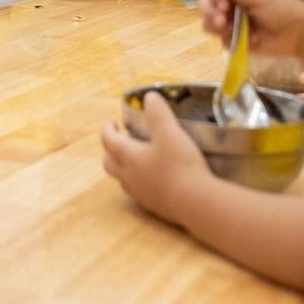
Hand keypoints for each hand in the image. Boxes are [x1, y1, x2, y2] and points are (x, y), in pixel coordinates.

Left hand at [100, 92, 210, 224]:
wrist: (195, 203)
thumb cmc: (180, 165)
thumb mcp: (170, 132)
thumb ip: (158, 114)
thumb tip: (149, 97)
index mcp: (129, 156)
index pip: (108, 141)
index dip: (108, 129)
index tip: (113, 121)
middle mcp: (129, 177)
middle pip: (109, 162)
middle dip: (111, 149)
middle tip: (121, 139)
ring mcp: (141, 194)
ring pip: (123, 179)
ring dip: (124, 166)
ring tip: (136, 158)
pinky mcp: (154, 206)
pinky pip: (138, 192)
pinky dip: (139, 181)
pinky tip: (154, 179)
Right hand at [198, 0, 303, 56]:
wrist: (300, 33)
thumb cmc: (285, 9)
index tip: (224, 4)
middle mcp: (233, 3)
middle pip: (206, 3)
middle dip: (210, 11)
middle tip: (222, 20)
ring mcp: (233, 21)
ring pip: (209, 22)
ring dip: (216, 25)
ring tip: (228, 29)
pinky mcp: (236, 38)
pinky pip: (222, 40)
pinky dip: (232, 40)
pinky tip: (251, 40)